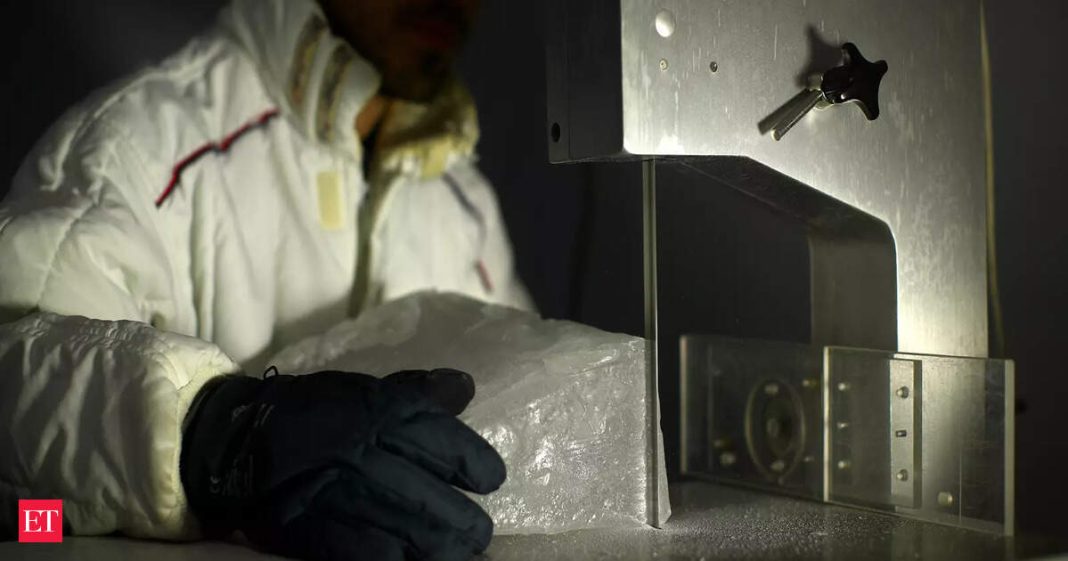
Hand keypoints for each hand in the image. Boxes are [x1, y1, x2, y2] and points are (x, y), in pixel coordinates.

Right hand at [180, 368, 503, 560]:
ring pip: (413, 537)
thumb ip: (416, 393)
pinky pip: (373, 556)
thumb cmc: (311, 411)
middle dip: (468, 525)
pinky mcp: (317, 532)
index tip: (490, 480)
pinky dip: (396, 559)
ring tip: (453, 552)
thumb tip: (464, 388)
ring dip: (442, 550)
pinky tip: (407, 558)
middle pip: (438, 503)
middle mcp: (366, 454)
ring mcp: (342, 496)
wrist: (235, 440)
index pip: (447, 443)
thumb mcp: (363, 390)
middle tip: (477, 534)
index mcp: (382, 413)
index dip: (478, 465)